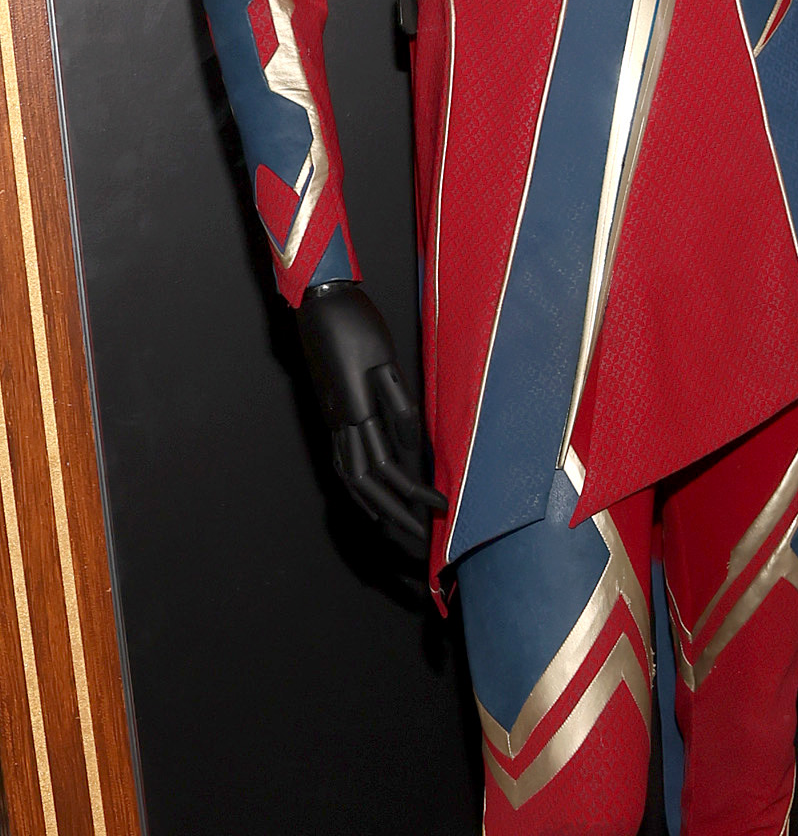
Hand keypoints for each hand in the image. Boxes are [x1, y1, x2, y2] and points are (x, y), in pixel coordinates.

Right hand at [296, 278, 444, 563]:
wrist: (317, 300)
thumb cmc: (355, 324)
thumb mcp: (384, 361)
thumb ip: (398, 405)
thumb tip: (412, 447)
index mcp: (356, 412)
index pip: (389, 467)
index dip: (415, 492)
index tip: (442, 507)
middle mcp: (340, 422)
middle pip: (366, 483)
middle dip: (394, 513)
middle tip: (420, 535)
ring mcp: (332, 418)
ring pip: (349, 476)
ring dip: (373, 504)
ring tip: (395, 523)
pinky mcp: (331, 410)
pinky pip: (342, 458)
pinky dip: (356, 484)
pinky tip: (368, 491)